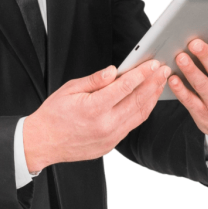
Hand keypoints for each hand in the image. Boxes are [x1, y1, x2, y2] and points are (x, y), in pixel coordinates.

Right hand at [22, 60, 171, 170]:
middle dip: (153, 83)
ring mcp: (110, 137)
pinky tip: (146, 100)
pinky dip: (142, 111)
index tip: (153, 64)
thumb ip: (94, 80)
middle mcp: (105, 124)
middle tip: (163, 69)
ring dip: (152, 97)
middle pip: (138, 100)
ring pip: (140, 114)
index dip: (142, 73)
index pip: (125, 87)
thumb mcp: (69, 90)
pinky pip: (132, 125)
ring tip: (160, 83)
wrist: (43, 142)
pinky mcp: (111, 144)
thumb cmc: (53, 114)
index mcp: (93, 108)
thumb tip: (114, 71)